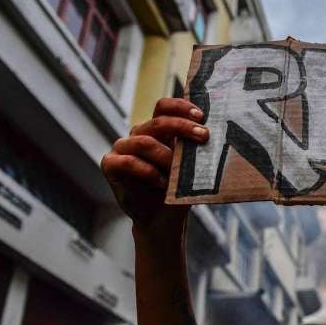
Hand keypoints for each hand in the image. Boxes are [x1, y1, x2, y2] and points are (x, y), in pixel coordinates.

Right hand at [101, 98, 208, 230]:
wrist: (162, 218)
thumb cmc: (178, 188)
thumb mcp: (189, 165)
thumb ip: (194, 148)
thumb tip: (214, 133)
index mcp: (158, 129)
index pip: (164, 107)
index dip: (181, 106)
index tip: (201, 116)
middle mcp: (139, 134)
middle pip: (158, 121)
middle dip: (183, 127)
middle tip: (204, 136)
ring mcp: (123, 147)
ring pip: (144, 142)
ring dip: (166, 156)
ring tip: (178, 171)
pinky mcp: (111, 164)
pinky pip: (128, 161)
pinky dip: (148, 172)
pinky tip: (163, 183)